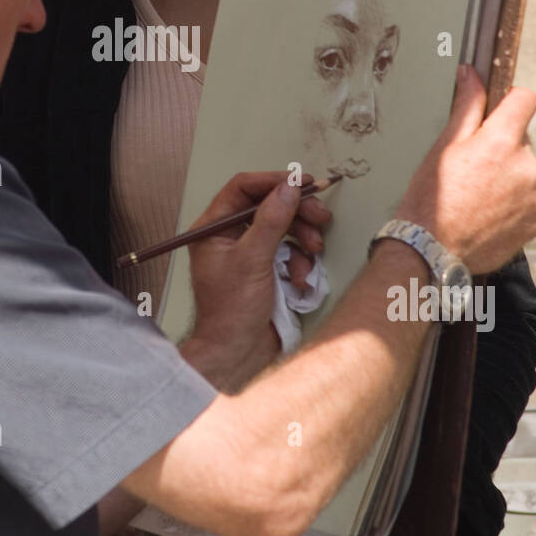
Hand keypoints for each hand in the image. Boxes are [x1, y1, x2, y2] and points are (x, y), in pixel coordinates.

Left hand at [185, 171, 330, 387]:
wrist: (237, 354)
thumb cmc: (232, 310)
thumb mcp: (253, 259)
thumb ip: (271, 220)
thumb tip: (288, 186)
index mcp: (213, 228)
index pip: (243, 188)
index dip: (274, 181)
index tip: (302, 181)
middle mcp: (229, 236)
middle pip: (268, 205)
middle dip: (297, 211)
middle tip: (321, 216)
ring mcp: (249, 252)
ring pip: (283, 228)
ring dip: (303, 238)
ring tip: (314, 250)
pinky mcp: (266, 269)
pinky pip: (289, 252)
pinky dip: (301, 262)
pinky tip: (301, 279)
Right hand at [396, 64, 535, 274]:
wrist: (432, 250)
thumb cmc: (431, 200)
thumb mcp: (443, 146)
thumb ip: (467, 106)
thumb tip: (472, 75)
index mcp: (502, 141)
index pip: (525, 99)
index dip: (510, 101)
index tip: (497, 112)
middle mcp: (526, 165)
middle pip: (521, 141)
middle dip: (501, 149)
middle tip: (471, 170)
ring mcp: (535, 195)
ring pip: (524, 172)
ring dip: (508, 178)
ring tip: (476, 197)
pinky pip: (529, 201)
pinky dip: (513, 204)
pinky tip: (487, 213)